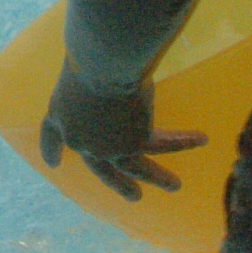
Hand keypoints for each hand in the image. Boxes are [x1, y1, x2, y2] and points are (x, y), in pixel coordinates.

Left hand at [39, 63, 204, 200]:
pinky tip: (200, 138)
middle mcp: (82, 140)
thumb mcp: (75, 68)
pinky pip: (162, 144)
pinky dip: (182, 140)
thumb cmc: (85, 56)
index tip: (52, 164)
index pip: (51, 136)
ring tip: (174, 186)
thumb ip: (88, 79)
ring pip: (136, 168)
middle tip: (133, 196)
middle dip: (117, 183)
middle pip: (100, 169)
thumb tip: (107, 75)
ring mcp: (108, 147)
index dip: (51, 150)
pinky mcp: (133, 144)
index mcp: (59, 117)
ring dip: (158, 178)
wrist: (101, 65)